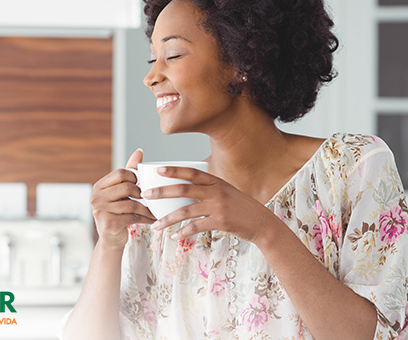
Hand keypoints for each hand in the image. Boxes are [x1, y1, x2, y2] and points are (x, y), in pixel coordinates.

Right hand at [90, 149, 156, 249]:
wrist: (111, 239)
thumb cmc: (118, 212)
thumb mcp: (121, 192)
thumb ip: (129, 171)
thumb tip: (139, 151)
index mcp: (99, 186)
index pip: (121, 173)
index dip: (135, 177)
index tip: (141, 185)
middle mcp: (96, 197)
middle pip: (127, 186)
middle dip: (141, 193)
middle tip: (148, 198)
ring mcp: (101, 211)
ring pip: (132, 203)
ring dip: (147, 208)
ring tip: (155, 210)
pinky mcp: (109, 224)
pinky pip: (133, 216)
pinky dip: (146, 218)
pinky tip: (153, 220)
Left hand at [144, 166, 276, 243]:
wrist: (261, 223)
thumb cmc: (241, 208)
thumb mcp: (227, 192)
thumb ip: (210, 189)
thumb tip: (188, 188)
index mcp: (216, 181)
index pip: (191, 172)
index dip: (174, 170)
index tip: (158, 169)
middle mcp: (216, 191)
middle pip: (184, 189)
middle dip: (162, 191)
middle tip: (145, 195)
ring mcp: (218, 206)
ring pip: (186, 210)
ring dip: (168, 219)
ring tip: (155, 226)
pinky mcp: (220, 222)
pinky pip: (196, 227)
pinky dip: (183, 232)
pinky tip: (174, 237)